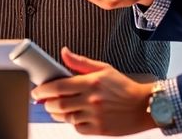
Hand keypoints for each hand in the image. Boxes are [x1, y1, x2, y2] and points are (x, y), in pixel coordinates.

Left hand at [31, 48, 155, 135]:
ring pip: (66, 117)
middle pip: (59, 104)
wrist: (145, 106)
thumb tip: (63, 52)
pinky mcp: (99, 129)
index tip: (37, 90)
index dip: (43, 90)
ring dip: (57, 114)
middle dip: (47, 103)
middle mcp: (91, 100)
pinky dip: (72, 123)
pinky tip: (74, 116)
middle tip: (45, 100)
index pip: (59, 86)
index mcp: (91, 83)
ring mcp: (95, 116)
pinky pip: (78, 128)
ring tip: (57, 108)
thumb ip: (80, 62)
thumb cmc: (123, 87)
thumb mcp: (103, 69)